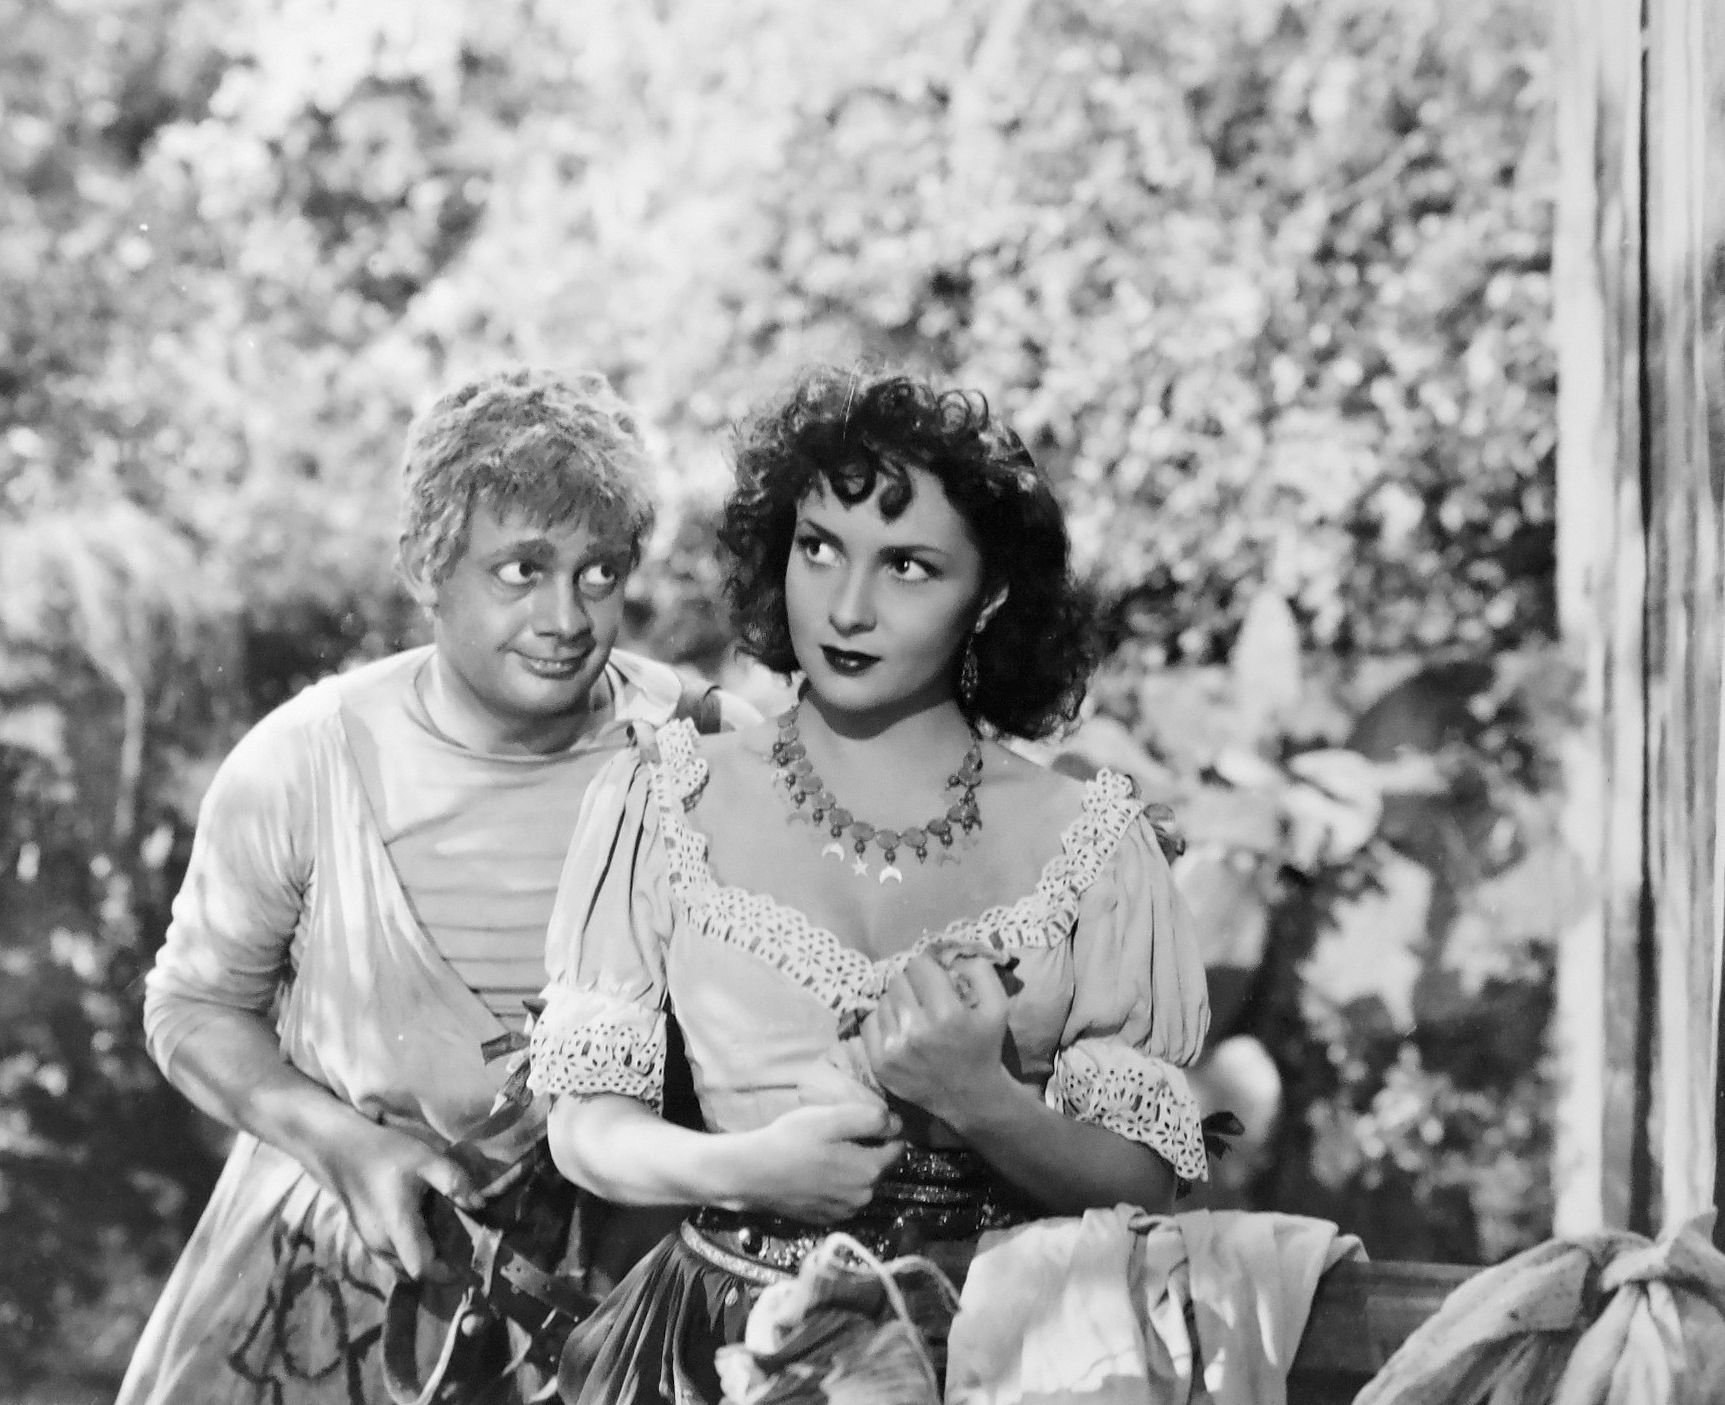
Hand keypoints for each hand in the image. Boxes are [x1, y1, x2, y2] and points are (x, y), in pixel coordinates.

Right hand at [311, 1119, 482, 1279]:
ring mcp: (371, 1245)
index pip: (422, 1269)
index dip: (447, 1273)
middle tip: (463, 1246)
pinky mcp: (367, 1240)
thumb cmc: (387, 1154)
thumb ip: (454, 1182)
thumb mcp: (427, 1159)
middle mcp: (381, 1245)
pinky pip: (392, 1258)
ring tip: (446, 1238)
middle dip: (440, 1266)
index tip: (469, 1263)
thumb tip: (480, 1205)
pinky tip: (424, 1231)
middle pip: (414, 1272)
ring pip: (402, 1267)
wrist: (344, 1152)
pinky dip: (410, 1253)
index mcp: (398, 1228)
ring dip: (424, 1260)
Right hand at [737, 1102, 904, 1223]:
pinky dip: (837, 1185)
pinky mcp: (826, 1220)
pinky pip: (844, 1198)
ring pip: (862, 1184)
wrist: (752, 1174)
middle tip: (838, 1136)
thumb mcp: (832, 1119)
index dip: (885, 1132)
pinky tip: (816, 1173)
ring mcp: (845, 1212)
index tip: (863, 1122)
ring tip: (825, 1154)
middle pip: (880, 1167)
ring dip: (852, 1169)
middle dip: (868, 1150)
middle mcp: (864, 1197)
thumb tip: (897, 1124)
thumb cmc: (792, 1141)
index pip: (898, 1147)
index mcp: (870, 1170)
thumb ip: (871, 1119)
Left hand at [860, 953, 1011, 1127]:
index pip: (919, 965)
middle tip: (924, 997)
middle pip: (898, 980)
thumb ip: (979, 970)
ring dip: (898, 1002)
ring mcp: (894, 1048)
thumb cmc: (984, 1047)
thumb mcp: (998, 1005)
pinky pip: (868, 1022)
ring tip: (913, 1015)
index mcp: (947, 1013)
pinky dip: (882, 1021)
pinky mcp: (880, 1063)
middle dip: (912, 984)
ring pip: (883, 999)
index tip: (935, 979)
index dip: (928, 968)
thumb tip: (948, 955)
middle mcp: (916, 1029)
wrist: (970, 1097)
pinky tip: (899, 1030)